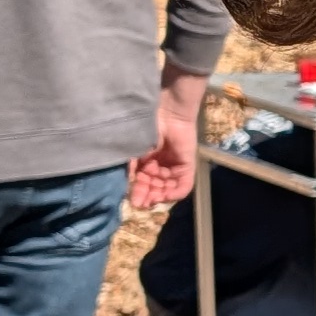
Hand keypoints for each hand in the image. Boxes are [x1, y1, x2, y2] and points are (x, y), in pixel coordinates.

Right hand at [130, 78, 205, 212]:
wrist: (166, 111)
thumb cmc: (146, 127)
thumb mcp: (134, 152)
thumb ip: (131, 170)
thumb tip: (128, 190)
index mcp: (147, 162)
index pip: (143, 184)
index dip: (138, 194)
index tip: (132, 202)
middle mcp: (161, 166)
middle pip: (155, 189)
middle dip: (148, 197)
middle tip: (141, 203)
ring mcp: (175, 166)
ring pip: (167, 189)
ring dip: (159, 196)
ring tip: (151, 199)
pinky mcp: (188, 166)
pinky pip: (183, 186)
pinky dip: (174, 194)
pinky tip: (164, 196)